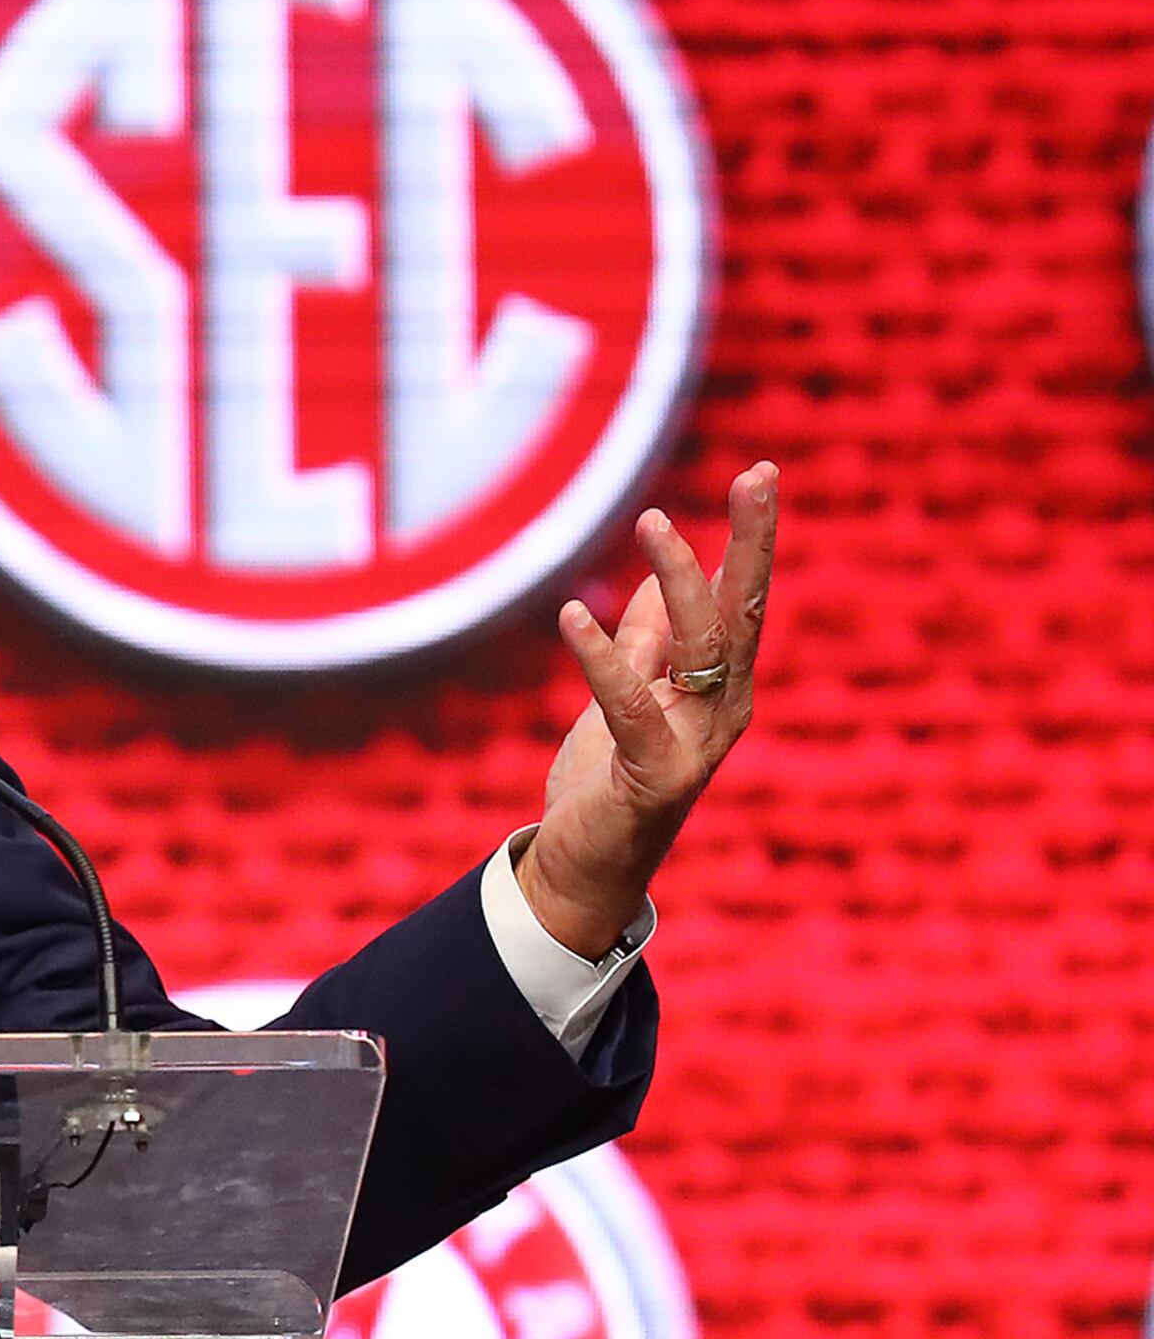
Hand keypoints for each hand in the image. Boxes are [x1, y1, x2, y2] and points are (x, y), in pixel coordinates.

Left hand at [518, 463, 780, 957]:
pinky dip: (604, 658)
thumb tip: (664, 571)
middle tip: (758, 477)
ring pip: (700, 649)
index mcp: (719, 684)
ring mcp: (697, 744)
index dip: (753, 538)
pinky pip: (631, 707)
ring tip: (654, 521)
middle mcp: (723, 709)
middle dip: (752, 543)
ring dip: (680, 581)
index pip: (743, 598)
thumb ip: (648, 636)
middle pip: (743, 613)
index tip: (763, 473)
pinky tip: (575, 614)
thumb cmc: (611, 778)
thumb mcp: (630, 690)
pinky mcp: (656, 776)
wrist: (587, 865)